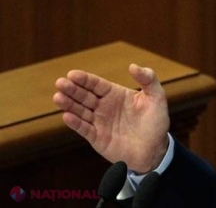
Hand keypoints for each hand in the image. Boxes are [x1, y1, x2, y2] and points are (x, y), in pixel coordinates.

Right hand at [53, 64, 169, 172]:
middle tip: (60, 83)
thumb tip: (132, 66)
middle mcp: (104, 107)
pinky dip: (75, 123)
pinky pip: (84, 129)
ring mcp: (99, 122)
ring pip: (80, 111)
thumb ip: (148, 79)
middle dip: (72, 89)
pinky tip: (66, 116)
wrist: (155, 150)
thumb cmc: (156, 122)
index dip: (84, 79)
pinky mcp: (97, 138)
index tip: (72, 74)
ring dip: (68, 104)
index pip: (96, 84)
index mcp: (116, 94)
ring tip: (58, 97)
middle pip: (84, 96)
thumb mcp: (157, 97)